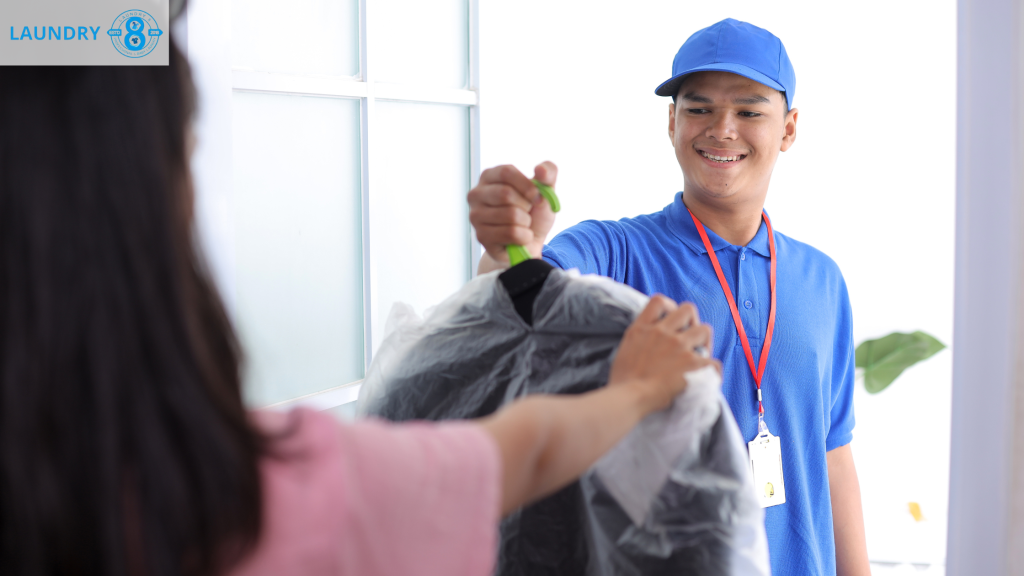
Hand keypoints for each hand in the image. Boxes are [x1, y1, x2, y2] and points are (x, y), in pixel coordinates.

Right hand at [468, 161, 557, 266]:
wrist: (530, 243)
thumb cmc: (533, 213)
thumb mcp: (545, 190)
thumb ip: (548, 174)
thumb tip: (540, 170)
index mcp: (490, 176)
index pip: (506, 172)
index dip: (526, 185)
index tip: (538, 196)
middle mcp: (476, 194)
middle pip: (505, 194)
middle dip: (526, 206)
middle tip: (528, 212)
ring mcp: (476, 216)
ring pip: (510, 215)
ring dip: (526, 222)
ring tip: (523, 224)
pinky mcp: (481, 236)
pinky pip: (511, 233)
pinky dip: (524, 236)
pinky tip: (520, 237)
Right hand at [608, 295, 718, 412]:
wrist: (628, 397)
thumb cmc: (622, 381)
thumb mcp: (624, 350)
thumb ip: (639, 341)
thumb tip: (648, 347)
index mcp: (642, 328)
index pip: (659, 301)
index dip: (671, 307)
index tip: (673, 319)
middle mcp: (661, 332)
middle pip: (688, 310)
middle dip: (692, 322)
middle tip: (691, 339)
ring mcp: (679, 346)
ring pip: (705, 330)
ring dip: (704, 342)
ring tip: (700, 356)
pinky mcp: (692, 364)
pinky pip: (714, 362)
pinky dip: (712, 370)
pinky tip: (707, 378)